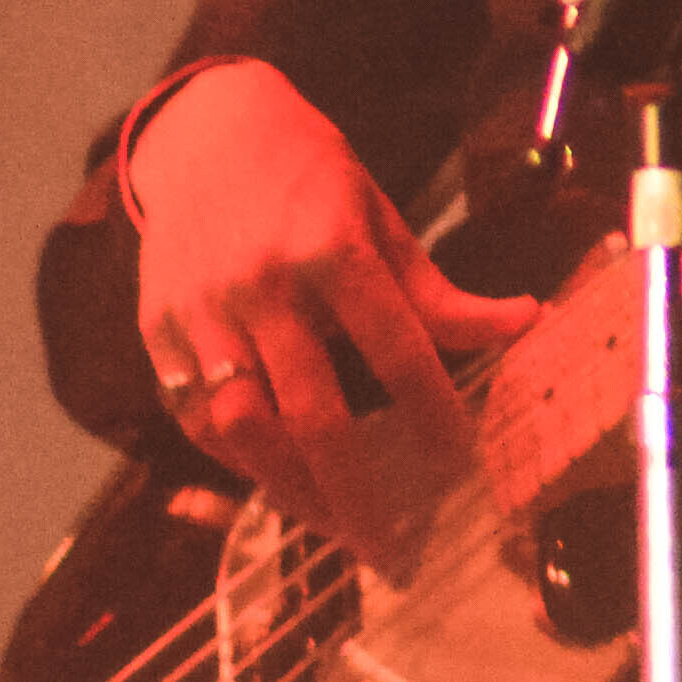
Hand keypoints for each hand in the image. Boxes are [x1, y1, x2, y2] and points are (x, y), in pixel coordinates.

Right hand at [123, 62, 540, 572]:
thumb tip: (525, 324)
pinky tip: (276, 482)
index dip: (434, 413)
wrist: (204, 131)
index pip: (396, 349)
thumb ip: (439, 292)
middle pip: (313, 413)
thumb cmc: (308, 177)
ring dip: (291, 490)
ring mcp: (202, 309)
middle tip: (393, 551)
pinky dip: (236, 459)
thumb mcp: (380, 217)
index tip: (460, 463)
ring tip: (333, 529)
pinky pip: (193, 418)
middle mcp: (263, 283)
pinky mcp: (156, 327)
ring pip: (244, 427)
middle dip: (358, 494)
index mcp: (330, 246)